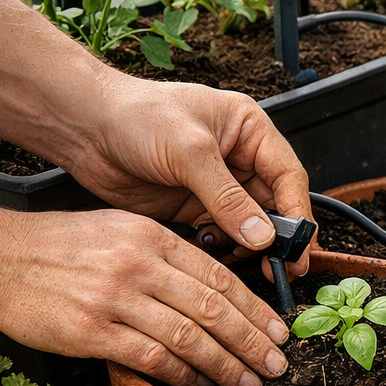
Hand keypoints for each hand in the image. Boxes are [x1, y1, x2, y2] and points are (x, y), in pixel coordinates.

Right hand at [0, 207, 289, 385]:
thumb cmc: (58, 246)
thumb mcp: (120, 230)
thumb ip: (166, 255)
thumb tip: (214, 287)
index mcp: (152, 237)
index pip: (220, 276)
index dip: (255, 308)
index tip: (278, 330)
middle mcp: (139, 264)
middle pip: (214, 307)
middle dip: (252, 341)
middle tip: (277, 364)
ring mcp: (115, 298)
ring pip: (189, 336)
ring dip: (225, 365)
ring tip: (248, 382)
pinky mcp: (91, 331)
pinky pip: (151, 357)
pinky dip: (182, 375)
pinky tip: (200, 385)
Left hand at [63, 78, 312, 275]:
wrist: (84, 128)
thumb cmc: (136, 116)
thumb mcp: (189, 152)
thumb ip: (227, 197)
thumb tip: (262, 235)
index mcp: (249, 131)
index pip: (288, 176)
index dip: (297, 213)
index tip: (300, 247)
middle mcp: (239, 159)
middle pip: (274, 205)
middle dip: (277, 238)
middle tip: (282, 269)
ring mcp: (216, 185)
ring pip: (249, 225)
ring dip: (249, 246)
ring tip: (241, 259)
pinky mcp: (193, 207)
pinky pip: (220, 235)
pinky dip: (221, 248)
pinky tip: (210, 249)